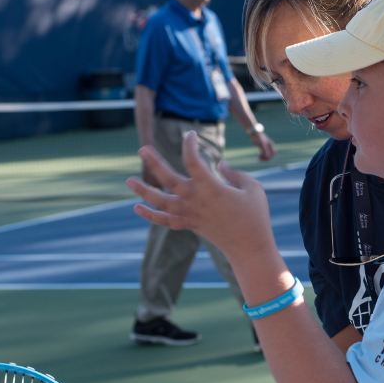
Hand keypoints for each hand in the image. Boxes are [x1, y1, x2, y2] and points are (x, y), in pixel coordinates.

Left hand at [126, 131, 276, 261]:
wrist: (249, 247)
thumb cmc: (255, 216)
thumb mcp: (252, 188)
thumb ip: (235, 173)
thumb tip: (220, 165)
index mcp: (210, 187)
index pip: (193, 160)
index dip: (189, 145)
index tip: (190, 135)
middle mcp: (195, 199)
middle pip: (168, 178)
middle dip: (153, 162)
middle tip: (142, 149)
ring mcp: (189, 213)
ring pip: (159, 201)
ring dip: (143, 190)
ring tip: (129, 180)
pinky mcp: (189, 225)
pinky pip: (164, 220)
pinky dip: (150, 215)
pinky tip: (137, 207)